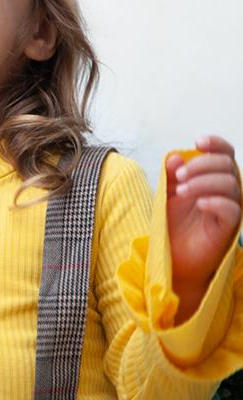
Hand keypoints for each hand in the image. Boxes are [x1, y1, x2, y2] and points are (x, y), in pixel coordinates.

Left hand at [166, 135, 241, 315]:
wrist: (172, 257)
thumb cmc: (173, 225)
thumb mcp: (166, 195)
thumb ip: (171, 175)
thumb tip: (175, 157)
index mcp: (213, 179)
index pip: (225, 155)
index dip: (216, 144)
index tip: (198, 142)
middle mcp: (226, 192)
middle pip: (228, 166)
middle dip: (203, 165)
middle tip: (180, 177)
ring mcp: (229, 209)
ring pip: (231, 184)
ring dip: (204, 182)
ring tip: (182, 191)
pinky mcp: (228, 228)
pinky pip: (232, 210)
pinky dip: (216, 202)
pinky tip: (199, 203)